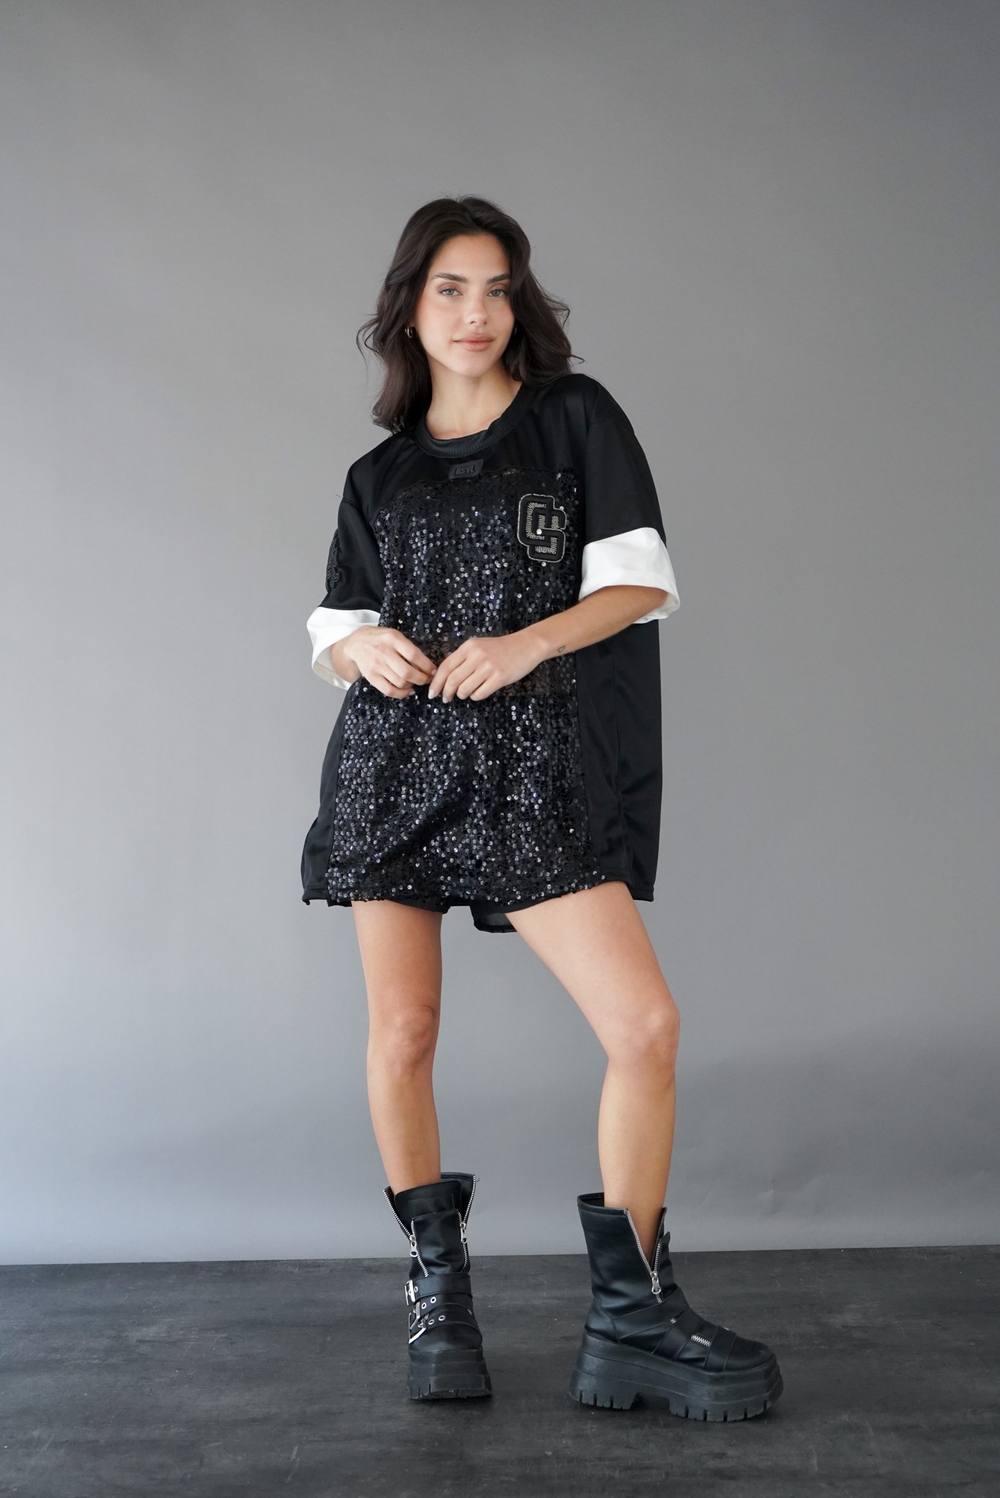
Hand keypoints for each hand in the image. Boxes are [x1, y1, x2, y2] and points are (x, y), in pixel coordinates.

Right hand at [345, 626, 435, 698]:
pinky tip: (408, 690)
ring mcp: (376, 666)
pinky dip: (402, 694)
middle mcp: (384, 652)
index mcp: (393, 639)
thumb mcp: (394, 635)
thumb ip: (408, 647)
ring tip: (416, 682)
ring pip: (400, 682)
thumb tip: (427, 664)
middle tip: (427, 679)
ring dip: (413, 685)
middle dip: (422, 679)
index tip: (434, 671)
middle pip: (408, 672)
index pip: (414, 655)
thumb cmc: (380, 639)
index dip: (427, 666)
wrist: (356, 643)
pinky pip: (389, 690)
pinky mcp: (371, 677)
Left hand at [428, 632, 544, 701]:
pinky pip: (479, 694)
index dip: (436, 682)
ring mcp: (488, 667)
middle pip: (452, 680)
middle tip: (446, 699)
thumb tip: (444, 677)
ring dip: (462, 695)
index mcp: (468, 647)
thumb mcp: (479, 646)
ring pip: (464, 689)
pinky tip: (478, 693)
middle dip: (446, 693)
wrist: (526, 645)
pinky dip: (475, 697)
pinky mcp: (499, 678)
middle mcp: (476, 656)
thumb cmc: (501, 648)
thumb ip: (463, 658)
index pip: (445, 667)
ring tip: (465, 694)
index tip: (432, 693)